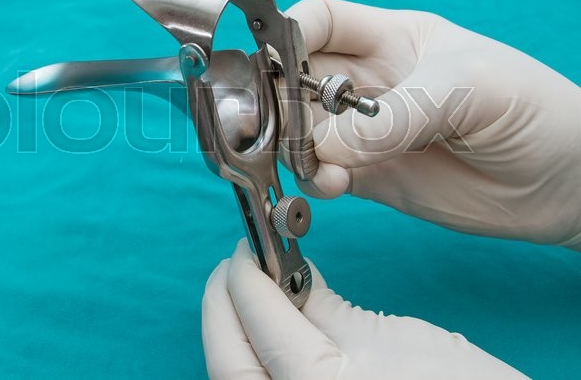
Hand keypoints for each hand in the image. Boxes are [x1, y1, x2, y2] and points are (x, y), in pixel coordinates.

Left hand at [202, 240, 526, 379]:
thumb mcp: (392, 336)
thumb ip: (327, 308)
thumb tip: (288, 275)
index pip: (260, 320)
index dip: (244, 275)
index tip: (247, 246)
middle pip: (227, 361)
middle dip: (218, 308)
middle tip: (232, 268)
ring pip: (236, 378)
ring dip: (232, 333)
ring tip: (246, 292)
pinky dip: (254, 357)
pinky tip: (268, 328)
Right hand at [284, 0, 580, 248]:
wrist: (567, 184)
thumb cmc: (531, 109)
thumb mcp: (468, 90)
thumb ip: (394, 116)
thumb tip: (322, 147)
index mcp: (391, 39)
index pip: (318, 21)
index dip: (286, 33)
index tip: (272, 62)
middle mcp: (367, 82)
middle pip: (295, 76)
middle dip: (277, 96)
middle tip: (280, 124)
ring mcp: (365, 132)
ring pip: (301, 130)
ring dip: (293, 145)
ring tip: (315, 163)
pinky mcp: (369, 177)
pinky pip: (322, 174)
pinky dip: (315, 180)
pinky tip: (335, 185)